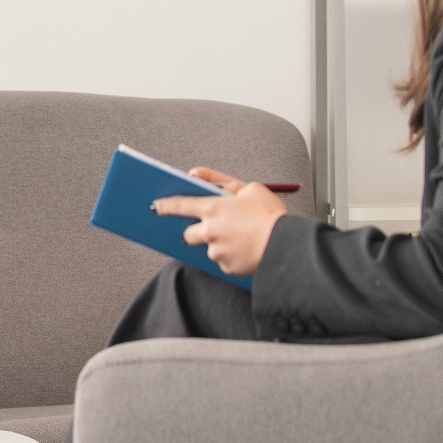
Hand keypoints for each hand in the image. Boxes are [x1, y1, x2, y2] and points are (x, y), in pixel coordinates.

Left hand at [153, 171, 287, 277]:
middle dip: (196, 231)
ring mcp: (216, 251)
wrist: (287, 244)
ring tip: (244, 238)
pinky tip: (247, 249)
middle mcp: (209, 231)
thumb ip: (220, 180)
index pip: (180, 205)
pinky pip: (224, 261)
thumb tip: (196, 174)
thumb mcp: (249, 188)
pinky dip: (232, 256)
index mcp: (213, 209)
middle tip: (214, 228)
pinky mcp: (226, 267)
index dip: (165, 206)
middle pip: (188, 234)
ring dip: (220, 243)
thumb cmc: (270, 214)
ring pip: (210, 247)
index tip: (155, 207)